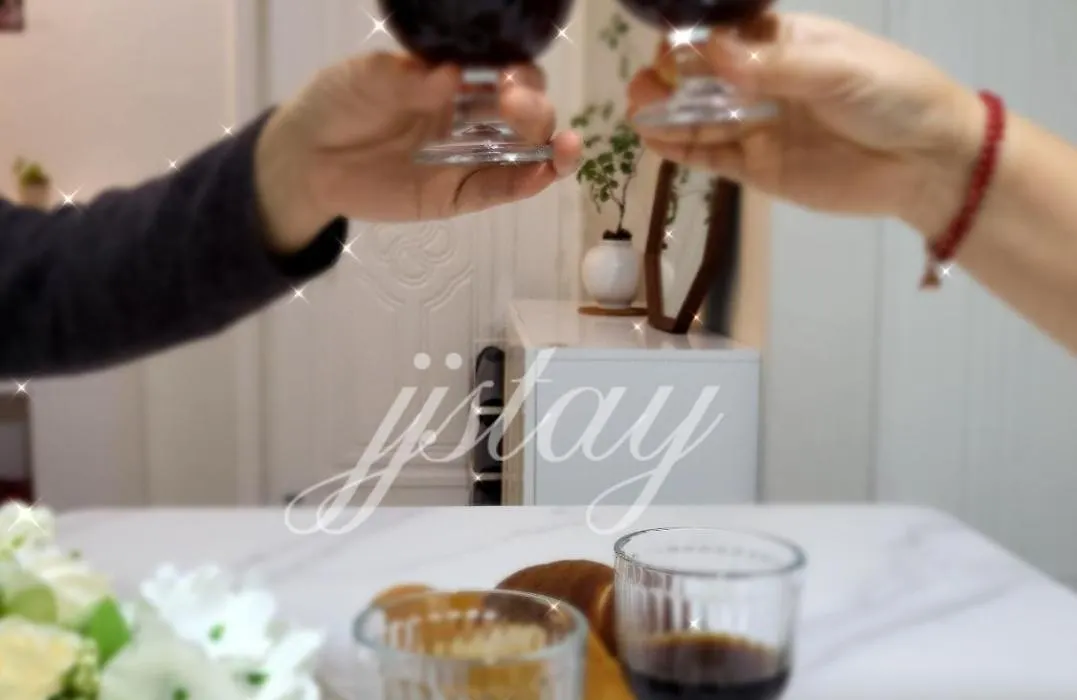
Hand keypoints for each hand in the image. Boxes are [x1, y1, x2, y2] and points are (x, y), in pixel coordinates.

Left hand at [254, 53, 581, 252]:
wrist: (306, 158)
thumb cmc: (338, 103)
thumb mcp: (367, 78)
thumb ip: (409, 79)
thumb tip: (453, 74)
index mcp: (455, 78)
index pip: (504, 69)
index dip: (516, 71)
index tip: (505, 76)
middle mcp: (471, 115)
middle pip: (525, 110)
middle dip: (533, 107)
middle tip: (515, 104)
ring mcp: (469, 156)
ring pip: (525, 150)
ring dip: (552, 147)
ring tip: (567, 146)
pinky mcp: (459, 193)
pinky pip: (501, 188)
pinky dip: (530, 182)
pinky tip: (548, 173)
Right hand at [629, 13, 984, 231]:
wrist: (928, 162)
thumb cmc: (891, 95)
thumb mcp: (836, 69)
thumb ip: (771, 65)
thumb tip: (708, 51)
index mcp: (783, 42)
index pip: (723, 35)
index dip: (691, 41)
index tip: (669, 52)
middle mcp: (763, 81)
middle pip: (701, 77)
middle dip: (669, 78)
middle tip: (644, 86)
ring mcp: (758, 125)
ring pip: (699, 117)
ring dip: (666, 113)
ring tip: (635, 111)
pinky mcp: (757, 168)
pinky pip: (711, 156)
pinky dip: (681, 149)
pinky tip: (652, 139)